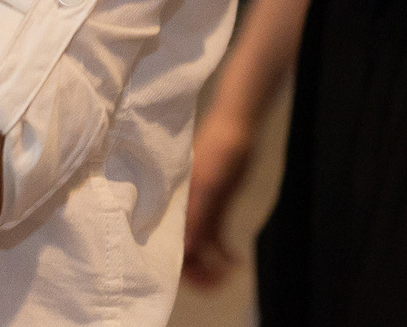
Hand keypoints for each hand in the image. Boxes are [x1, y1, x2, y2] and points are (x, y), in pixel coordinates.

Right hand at [180, 108, 256, 287]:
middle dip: (197, 271)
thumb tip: (187, 251)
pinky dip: (224, 253)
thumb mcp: (211, 185)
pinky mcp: (214, 206)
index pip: (169, 244)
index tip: (198, 278)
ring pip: (198, 248)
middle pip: (182, 251)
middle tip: (218, 280)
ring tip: (229, 272)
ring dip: (211, 265)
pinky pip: (214, 238)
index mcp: (175, 204)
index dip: (180, 266)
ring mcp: (199, 208)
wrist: (236, 126)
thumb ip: (198, 217)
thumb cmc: (221, 151)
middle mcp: (183, 209)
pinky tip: (237, 260)